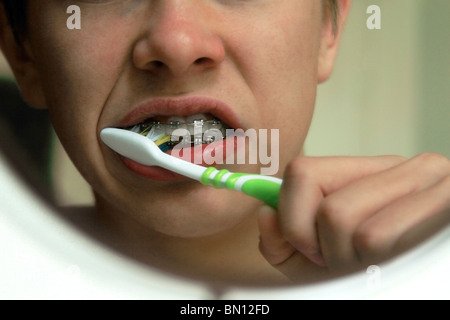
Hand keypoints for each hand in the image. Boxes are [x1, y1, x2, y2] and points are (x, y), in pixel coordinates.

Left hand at [258, 153, 449, 282]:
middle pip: (330, 210)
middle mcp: (405, 168)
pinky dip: (374, 266)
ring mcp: (434, 187)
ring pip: (355, 228)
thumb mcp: (312, 256)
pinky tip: (393, 264)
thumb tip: (266, 213)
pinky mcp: (448, 209)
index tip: (309, 245)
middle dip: (327, 249)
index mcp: (367, 170)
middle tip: (345, 259)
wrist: (416, 283)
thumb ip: (281, 236)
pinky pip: (379, 240)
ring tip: (372, 263)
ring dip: (351, 261)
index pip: (301, 172)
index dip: (292, 217)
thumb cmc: (362, 268)